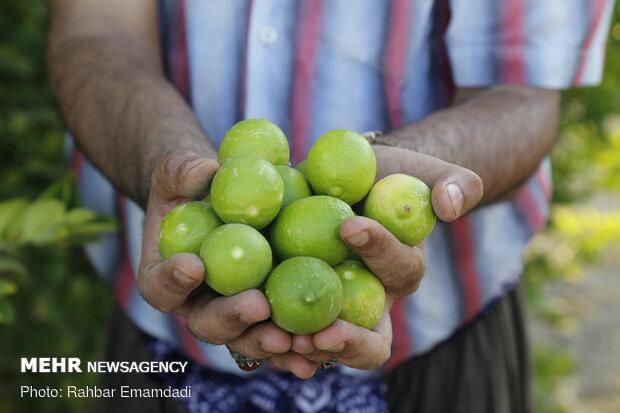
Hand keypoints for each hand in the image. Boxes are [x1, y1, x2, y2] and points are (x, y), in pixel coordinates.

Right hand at [137, 151, 293, 368]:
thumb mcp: (180, 170)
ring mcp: (233, 313)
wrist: (221, 202)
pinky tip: (319, 348)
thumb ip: (183, 171)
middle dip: (231, 318)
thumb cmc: (193, 185)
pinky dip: (297, 345)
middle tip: (257, 306)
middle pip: (207, 322)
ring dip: (267, 341)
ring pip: (246, 338)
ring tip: (291, 338)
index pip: (160, 285)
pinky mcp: (266, 315)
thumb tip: (206, 173)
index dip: (172, 281)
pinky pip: (280, 335)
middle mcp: (198, 303)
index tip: (193, 266)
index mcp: (167, 275)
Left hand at [289, 145, 482, 370]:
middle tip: (322, 332)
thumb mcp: (420, 170)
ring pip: (322, 344)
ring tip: (280, 338)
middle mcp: (367, 303)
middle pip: (367, 340)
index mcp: (400, 274)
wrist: (342, 181)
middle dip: (347, 340)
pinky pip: (280, 327)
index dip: (381, 253)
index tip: (350, 226)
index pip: (400, 271)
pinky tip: (249, 327)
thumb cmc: (388, 177)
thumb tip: (451, 204)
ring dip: (303, 348)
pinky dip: (267, 333)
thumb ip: (453, 182)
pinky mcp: (288, 300)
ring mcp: (327, 307)